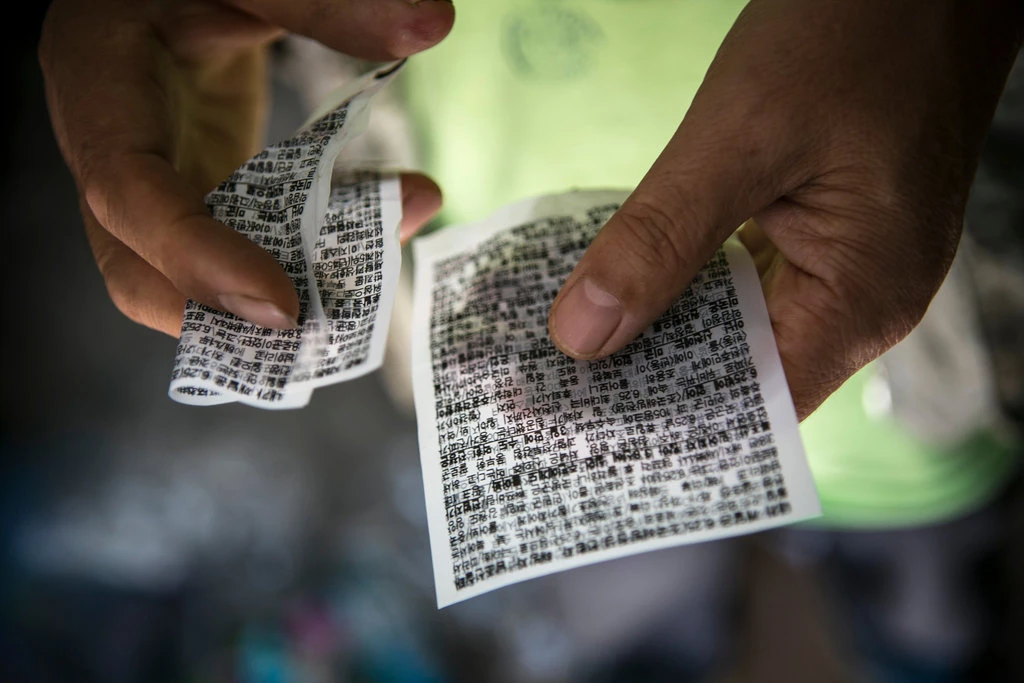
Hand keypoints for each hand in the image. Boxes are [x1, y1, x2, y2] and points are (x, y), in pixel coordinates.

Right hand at [40, 0, 453, 336]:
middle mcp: (110, 151)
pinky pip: (232, 247)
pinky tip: (367, 243)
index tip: (283, 304)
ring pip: (188, 276)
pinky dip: (294, 261)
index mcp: (99, 88)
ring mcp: (150, 181)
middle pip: (140, 270)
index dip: (197, 260)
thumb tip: (429, 23)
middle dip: (228, 317)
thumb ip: (322, 2)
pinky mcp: (193, 190)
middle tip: (332, 324)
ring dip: (272, 301)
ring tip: (365, 289)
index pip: (128, 194)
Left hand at [548, 0, 1022, 418]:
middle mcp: (860, 302)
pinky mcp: (825, 231)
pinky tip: (627, 283)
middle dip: (650, 380)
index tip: (579, 429)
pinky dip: (688, 284)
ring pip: (738, 328)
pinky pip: (746, 281)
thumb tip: (581, 336)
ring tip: (573, 349)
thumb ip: (660, 238)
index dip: (665, 423)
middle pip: (740, 373)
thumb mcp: (742, 137)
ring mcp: (845, 266)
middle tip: (553, 392)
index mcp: (861, 301)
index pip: (752, 405)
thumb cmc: (857, 34)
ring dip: (663, 331)